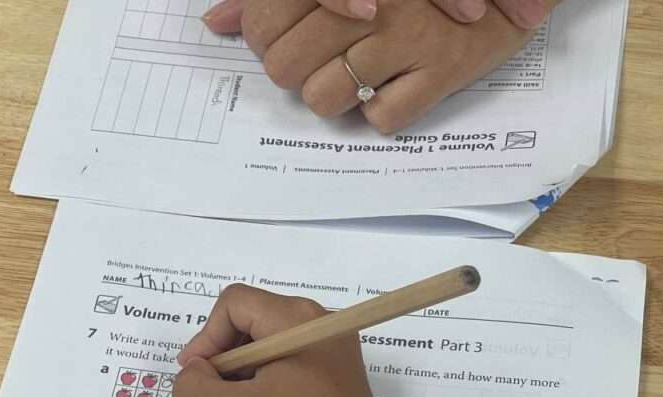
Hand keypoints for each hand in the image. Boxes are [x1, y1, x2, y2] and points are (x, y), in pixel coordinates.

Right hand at [174, 286, 408, 396]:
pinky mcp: (340, 384)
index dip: (205, 338)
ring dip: (242, 378)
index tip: (196, 380)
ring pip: (269, 349)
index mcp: (300, 320)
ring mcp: (336, 356)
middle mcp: (323, 326)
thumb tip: (193, 373)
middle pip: (252, 322)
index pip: (234, 304)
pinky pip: (289, 370)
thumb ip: (193, 384)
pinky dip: (265, 390)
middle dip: (224, 358)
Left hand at [203, 0, 536, 132]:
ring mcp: (408, 37)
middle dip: (294, 74)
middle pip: (286, 66)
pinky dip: (380, 114)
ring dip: (332, 97)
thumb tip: (218, 20)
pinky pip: (382, 119)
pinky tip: (394, 86)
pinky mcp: (444, 70)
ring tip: (355, 76)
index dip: (262, 43)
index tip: (283, 41)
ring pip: (325, 98)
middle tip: (320, 62)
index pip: (264, 22)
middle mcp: (374, 3)